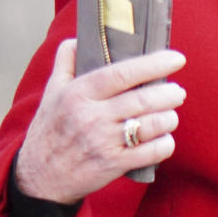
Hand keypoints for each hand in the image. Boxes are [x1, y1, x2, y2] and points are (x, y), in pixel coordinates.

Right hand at [14, 38, 186, 203]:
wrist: (40, 178)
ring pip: (152, 125)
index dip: (153, 64)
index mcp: (79, 94)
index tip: (176, 58)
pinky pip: (152, 152)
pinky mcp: (114, 165)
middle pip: (143, 100)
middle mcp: (92, 117)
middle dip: (169, 93)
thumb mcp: (51, 92)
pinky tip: (164, 138)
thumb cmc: (50, 130)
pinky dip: (165, 143)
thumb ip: (66, 62)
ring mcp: (104, 142)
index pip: (122, 73)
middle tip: (177, 91)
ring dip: (169, 118)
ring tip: (170, 114)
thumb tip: (79, 38)